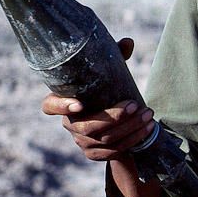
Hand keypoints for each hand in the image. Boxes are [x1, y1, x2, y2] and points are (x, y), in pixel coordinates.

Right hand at [40, 38, 156, 161]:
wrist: (116, 125)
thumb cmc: (107, 92)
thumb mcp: (109, 74)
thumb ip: (115, 58)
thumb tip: (128, 42)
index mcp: (63, 102)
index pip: (50, 106)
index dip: (60, 106)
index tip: (79, 103)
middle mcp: (69, 124)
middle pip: (86, 126)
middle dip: (113, 117)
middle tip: (134, 105)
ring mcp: (81, 142)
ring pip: (105, 139)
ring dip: (130, 127)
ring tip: (148, 114)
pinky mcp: (95, 154)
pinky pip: (115, 150)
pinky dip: (134, 138)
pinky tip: (148, 127)